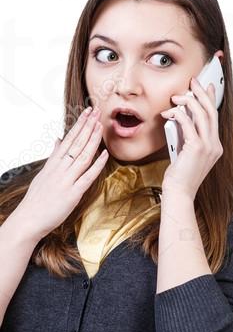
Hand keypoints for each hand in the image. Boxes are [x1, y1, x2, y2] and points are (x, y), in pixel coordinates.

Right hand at [13, 107, 108, 238]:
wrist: (28, 220)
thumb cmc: (37, 199)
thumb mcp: (44, 174)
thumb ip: (53, 157)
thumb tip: (58, 140)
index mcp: (53, 164)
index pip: (68, 140)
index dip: (79, 125)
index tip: (87, 113)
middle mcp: (59, 169)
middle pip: (75, 144)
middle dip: (87, 126)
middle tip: (96, 111)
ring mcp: (65, 180)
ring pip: (81, 156)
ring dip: (92, 140)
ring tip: (100, 125)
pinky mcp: (72, 193)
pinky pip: (86, 176)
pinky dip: (96, 165)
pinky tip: (105, 154)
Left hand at [160, 77, 222, 199]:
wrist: (179, 192)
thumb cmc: (179, 174)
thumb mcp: (185, 151)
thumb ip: (187, 135)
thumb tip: (181, 116)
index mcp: (215, 146)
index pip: (215, 117)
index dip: (212, 99)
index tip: (207, 86)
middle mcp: (215, 145)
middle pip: (211, 112)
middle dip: (202, 93)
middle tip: (193, 81)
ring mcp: (208, 147)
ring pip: (202, 115)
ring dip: (189, 101)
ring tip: (177, 96)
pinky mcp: (197, 148)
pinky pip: (188, 124)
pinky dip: (179, 115)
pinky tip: (169, 112)